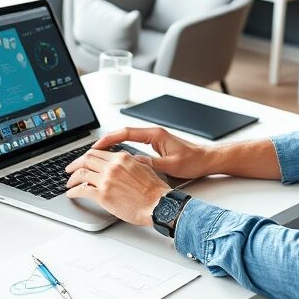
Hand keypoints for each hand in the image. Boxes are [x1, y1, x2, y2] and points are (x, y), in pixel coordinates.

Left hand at [64, 149, 169, 225]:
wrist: (158, 204)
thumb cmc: (154, 191)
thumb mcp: (142, 167)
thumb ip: (128, 163)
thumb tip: (118, 163)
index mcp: (121, 158)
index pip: (97, 153)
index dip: (86, 157)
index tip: (82, 161)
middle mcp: (112, 166)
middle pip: (86, 160)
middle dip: (75, 164)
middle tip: (70, 169)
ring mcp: (106, 180)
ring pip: (81, 174)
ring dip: (72, 179)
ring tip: (69, 183)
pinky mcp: (103, 195)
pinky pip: (82, 190)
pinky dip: (73, 191)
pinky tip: (71, 194)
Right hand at [91, 126, 212, 179]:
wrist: (207, 160)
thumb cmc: (193, 161)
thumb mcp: (170, 165)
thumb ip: (150, 164)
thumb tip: (131, 163)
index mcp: (155, 135)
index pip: (126, 133)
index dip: (109, 139)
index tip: (97, 146)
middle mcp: (153, 134)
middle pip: (123, 134)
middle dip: (106, 141)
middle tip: (91, 150)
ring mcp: (154, 139)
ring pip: (127, 139)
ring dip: (113, 145)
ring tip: (99, 154)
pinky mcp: (155, 146)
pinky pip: (133, 144)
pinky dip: (122, 149)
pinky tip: (116, 157)